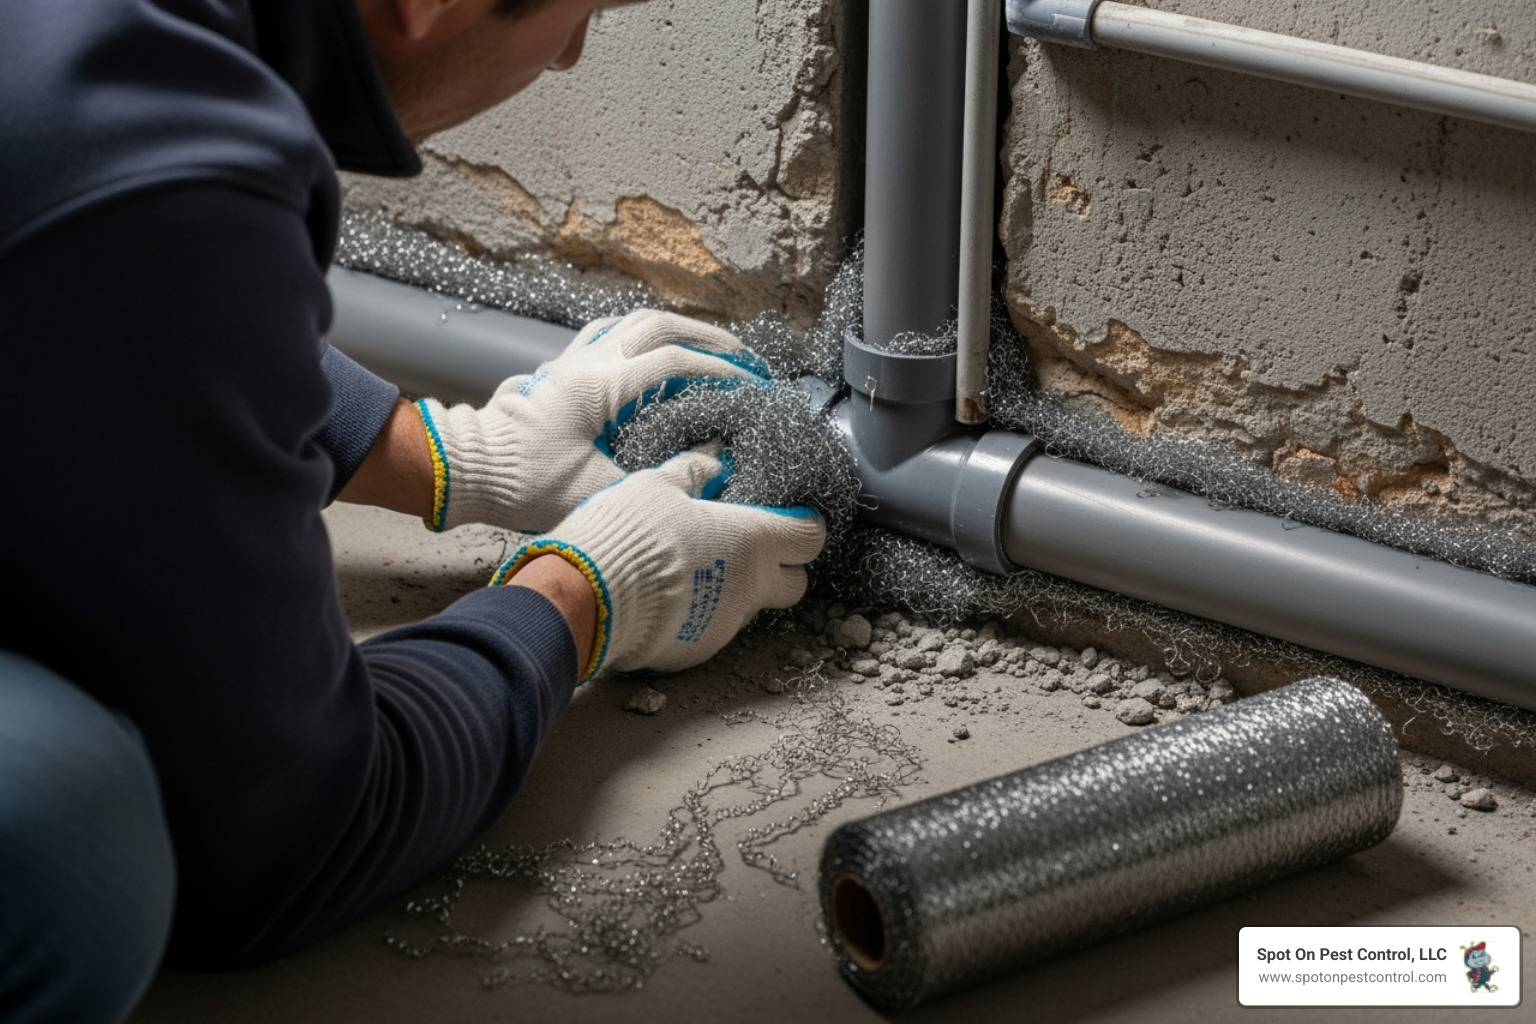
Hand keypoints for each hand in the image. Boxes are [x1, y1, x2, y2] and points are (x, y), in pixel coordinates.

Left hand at [415, 310, 766, 532]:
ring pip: (633, 320)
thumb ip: (657, 479)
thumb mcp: (598, 491)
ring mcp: (572, 358)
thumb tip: (708, 467)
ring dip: (677, 327)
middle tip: (745, 357)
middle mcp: (589, 360)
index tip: (752, 386)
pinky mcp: (559, 367)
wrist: (465, 470)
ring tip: (708, 345)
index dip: (721, 372)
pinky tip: (651, 344)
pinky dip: (639, 332)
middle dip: (709, 338)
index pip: (676, 364)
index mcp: (602, 385)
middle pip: (660, 325)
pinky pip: (607, 331)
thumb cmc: (523, 484)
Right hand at [490, 447, 825, 679]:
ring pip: (751, 608)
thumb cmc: (628, 534)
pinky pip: (713, 628)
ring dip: (736, 589)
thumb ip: (691, 472)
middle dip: (783, 567)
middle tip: (750, 547)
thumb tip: (711, 462)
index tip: (790, 516)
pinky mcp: (698, 651)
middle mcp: (750, 587)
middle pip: (796, 584)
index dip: (804, 524)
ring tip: (695, 568)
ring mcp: (726, 625)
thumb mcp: (656, 485)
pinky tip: (669, 596)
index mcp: (752, 540)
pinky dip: (701, 612)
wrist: (587, 599)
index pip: (810, 537)